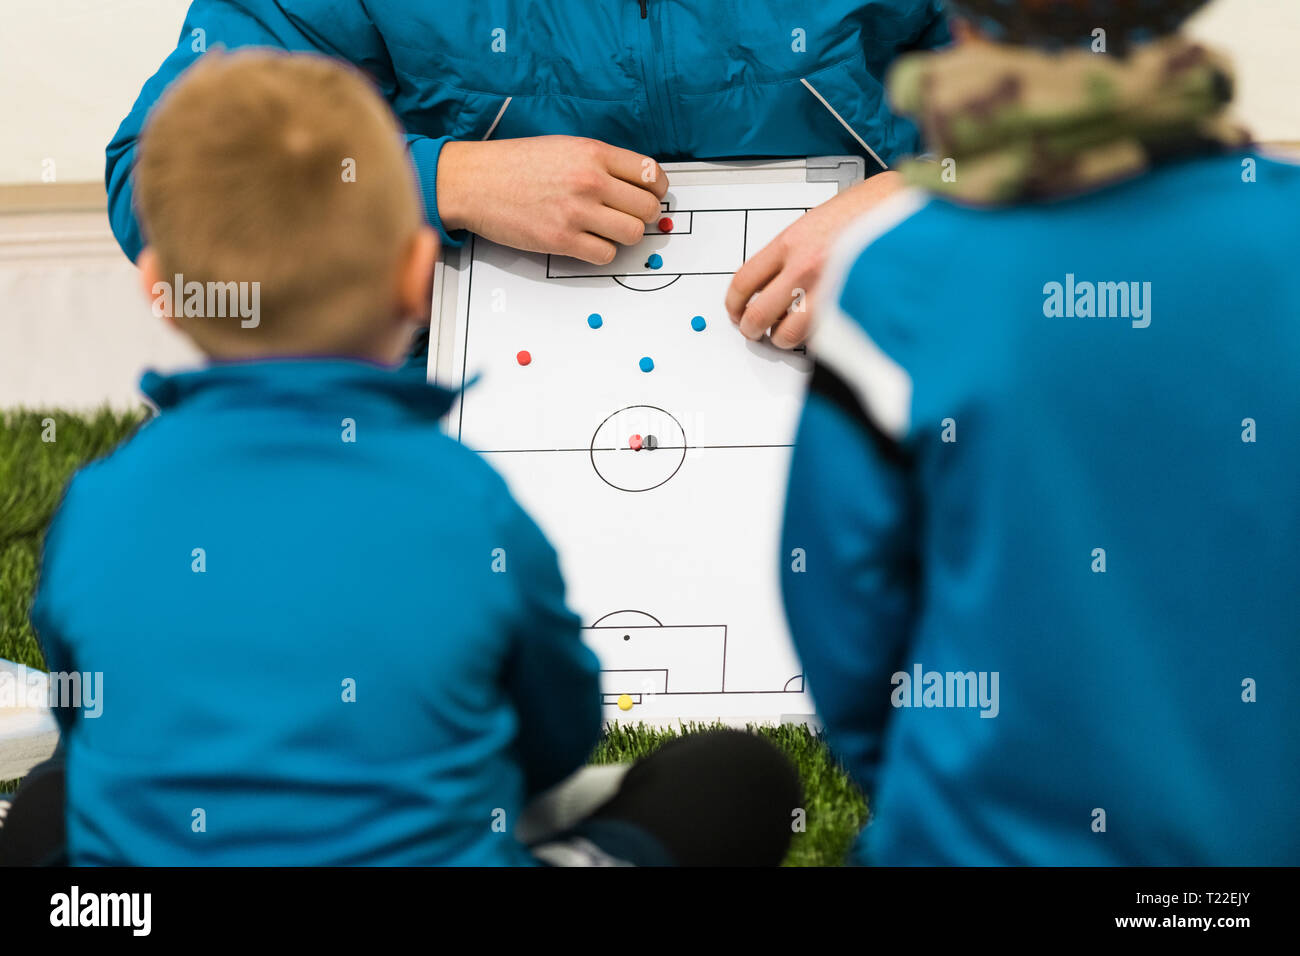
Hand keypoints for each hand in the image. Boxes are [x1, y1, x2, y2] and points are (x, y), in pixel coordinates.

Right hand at [436, 136, 667, 264]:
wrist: (474, 181)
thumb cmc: (514, 164)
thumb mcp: (563, 147)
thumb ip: (600, 162)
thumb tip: (636, 183)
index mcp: (593, 153)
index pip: (650, 174)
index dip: (656, 189)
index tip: (650, 196)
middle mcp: (590, 180)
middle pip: (647, 208)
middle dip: (641, 215)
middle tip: (626, 216)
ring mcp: (577, 211)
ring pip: (632, 234)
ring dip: (623, 236)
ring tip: (605, 230)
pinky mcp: (562, 239)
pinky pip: (606, 254)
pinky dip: (601, 252)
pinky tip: (587, 242)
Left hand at [724, 171, 904, 347]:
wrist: (904, 209)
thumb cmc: (866, 211)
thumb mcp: (815, 222)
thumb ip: (790, 253)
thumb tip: (771, 283)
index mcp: (790, 243)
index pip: (743, 282)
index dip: (734, 304)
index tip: (736, 311)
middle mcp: (804, 267)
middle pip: (759, 315)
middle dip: (752, 330)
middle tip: (755, 332)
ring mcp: (827, 289)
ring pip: (787, 334)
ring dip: (783, 339)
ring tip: (786, 335)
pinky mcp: (850, 306)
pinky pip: (820, 336)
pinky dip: (815, 338)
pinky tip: (818, 329)